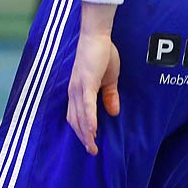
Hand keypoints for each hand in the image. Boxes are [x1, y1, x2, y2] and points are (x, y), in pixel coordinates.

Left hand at [67, 19, 120, 154]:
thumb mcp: (109, 79)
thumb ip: (109, 96)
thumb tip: (113, 112)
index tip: (90, 143)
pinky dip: (89, 119)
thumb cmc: (102, 54)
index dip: (82, 130)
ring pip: (80, 115)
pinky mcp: (86, 82)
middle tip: (92, 151)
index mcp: (78, 90)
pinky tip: (93, 131)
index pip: (77, 115)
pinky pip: (87, 104)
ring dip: (86, 133)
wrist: (97, 36)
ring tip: (92, 146)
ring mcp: (78, 87)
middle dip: (83, 137)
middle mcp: (74, 91)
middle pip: (75, 119)